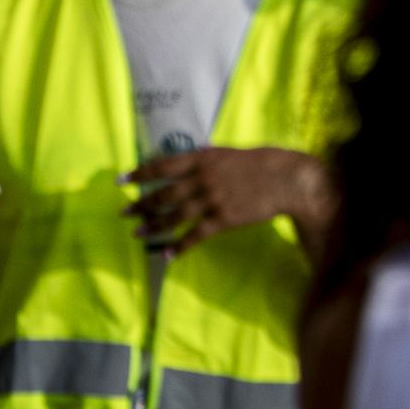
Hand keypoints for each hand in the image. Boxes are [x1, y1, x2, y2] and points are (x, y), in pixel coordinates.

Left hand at [127, 147, 323, 255]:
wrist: (287, 179)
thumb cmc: (261, 162)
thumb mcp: (229, 153)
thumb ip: (206, 158)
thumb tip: (188, 158)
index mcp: (204, 159)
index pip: (164, 166)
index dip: (141, 173)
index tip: (122, 180)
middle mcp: (204, 179)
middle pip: (165, 194)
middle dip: (142, 204)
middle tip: (124, 213)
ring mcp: (213, 200)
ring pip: (176, 216)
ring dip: (154, 226)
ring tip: (137, 234)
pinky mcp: (224, 219)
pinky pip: (196, 235)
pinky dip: (180, 246)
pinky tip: (167, 255)